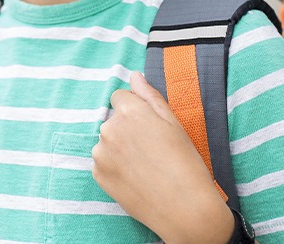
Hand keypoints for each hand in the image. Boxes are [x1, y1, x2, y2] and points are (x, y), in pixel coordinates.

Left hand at [92, 71, 233, 243]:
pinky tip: (135, 176)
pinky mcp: (98, 174)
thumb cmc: (184, 162)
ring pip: (108, 141)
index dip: (135, 109)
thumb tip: (134, 76)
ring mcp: (101, 153)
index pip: (120, 97)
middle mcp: (110, 128)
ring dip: (120, 147)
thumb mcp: (172, 122)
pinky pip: (103, 161)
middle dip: (127, 128)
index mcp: (129, 111)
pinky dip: (115, 166)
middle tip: (151, 148)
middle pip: (114, 119)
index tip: (149, 126)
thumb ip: (149, 95)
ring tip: (144, 164)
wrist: (185, 209)